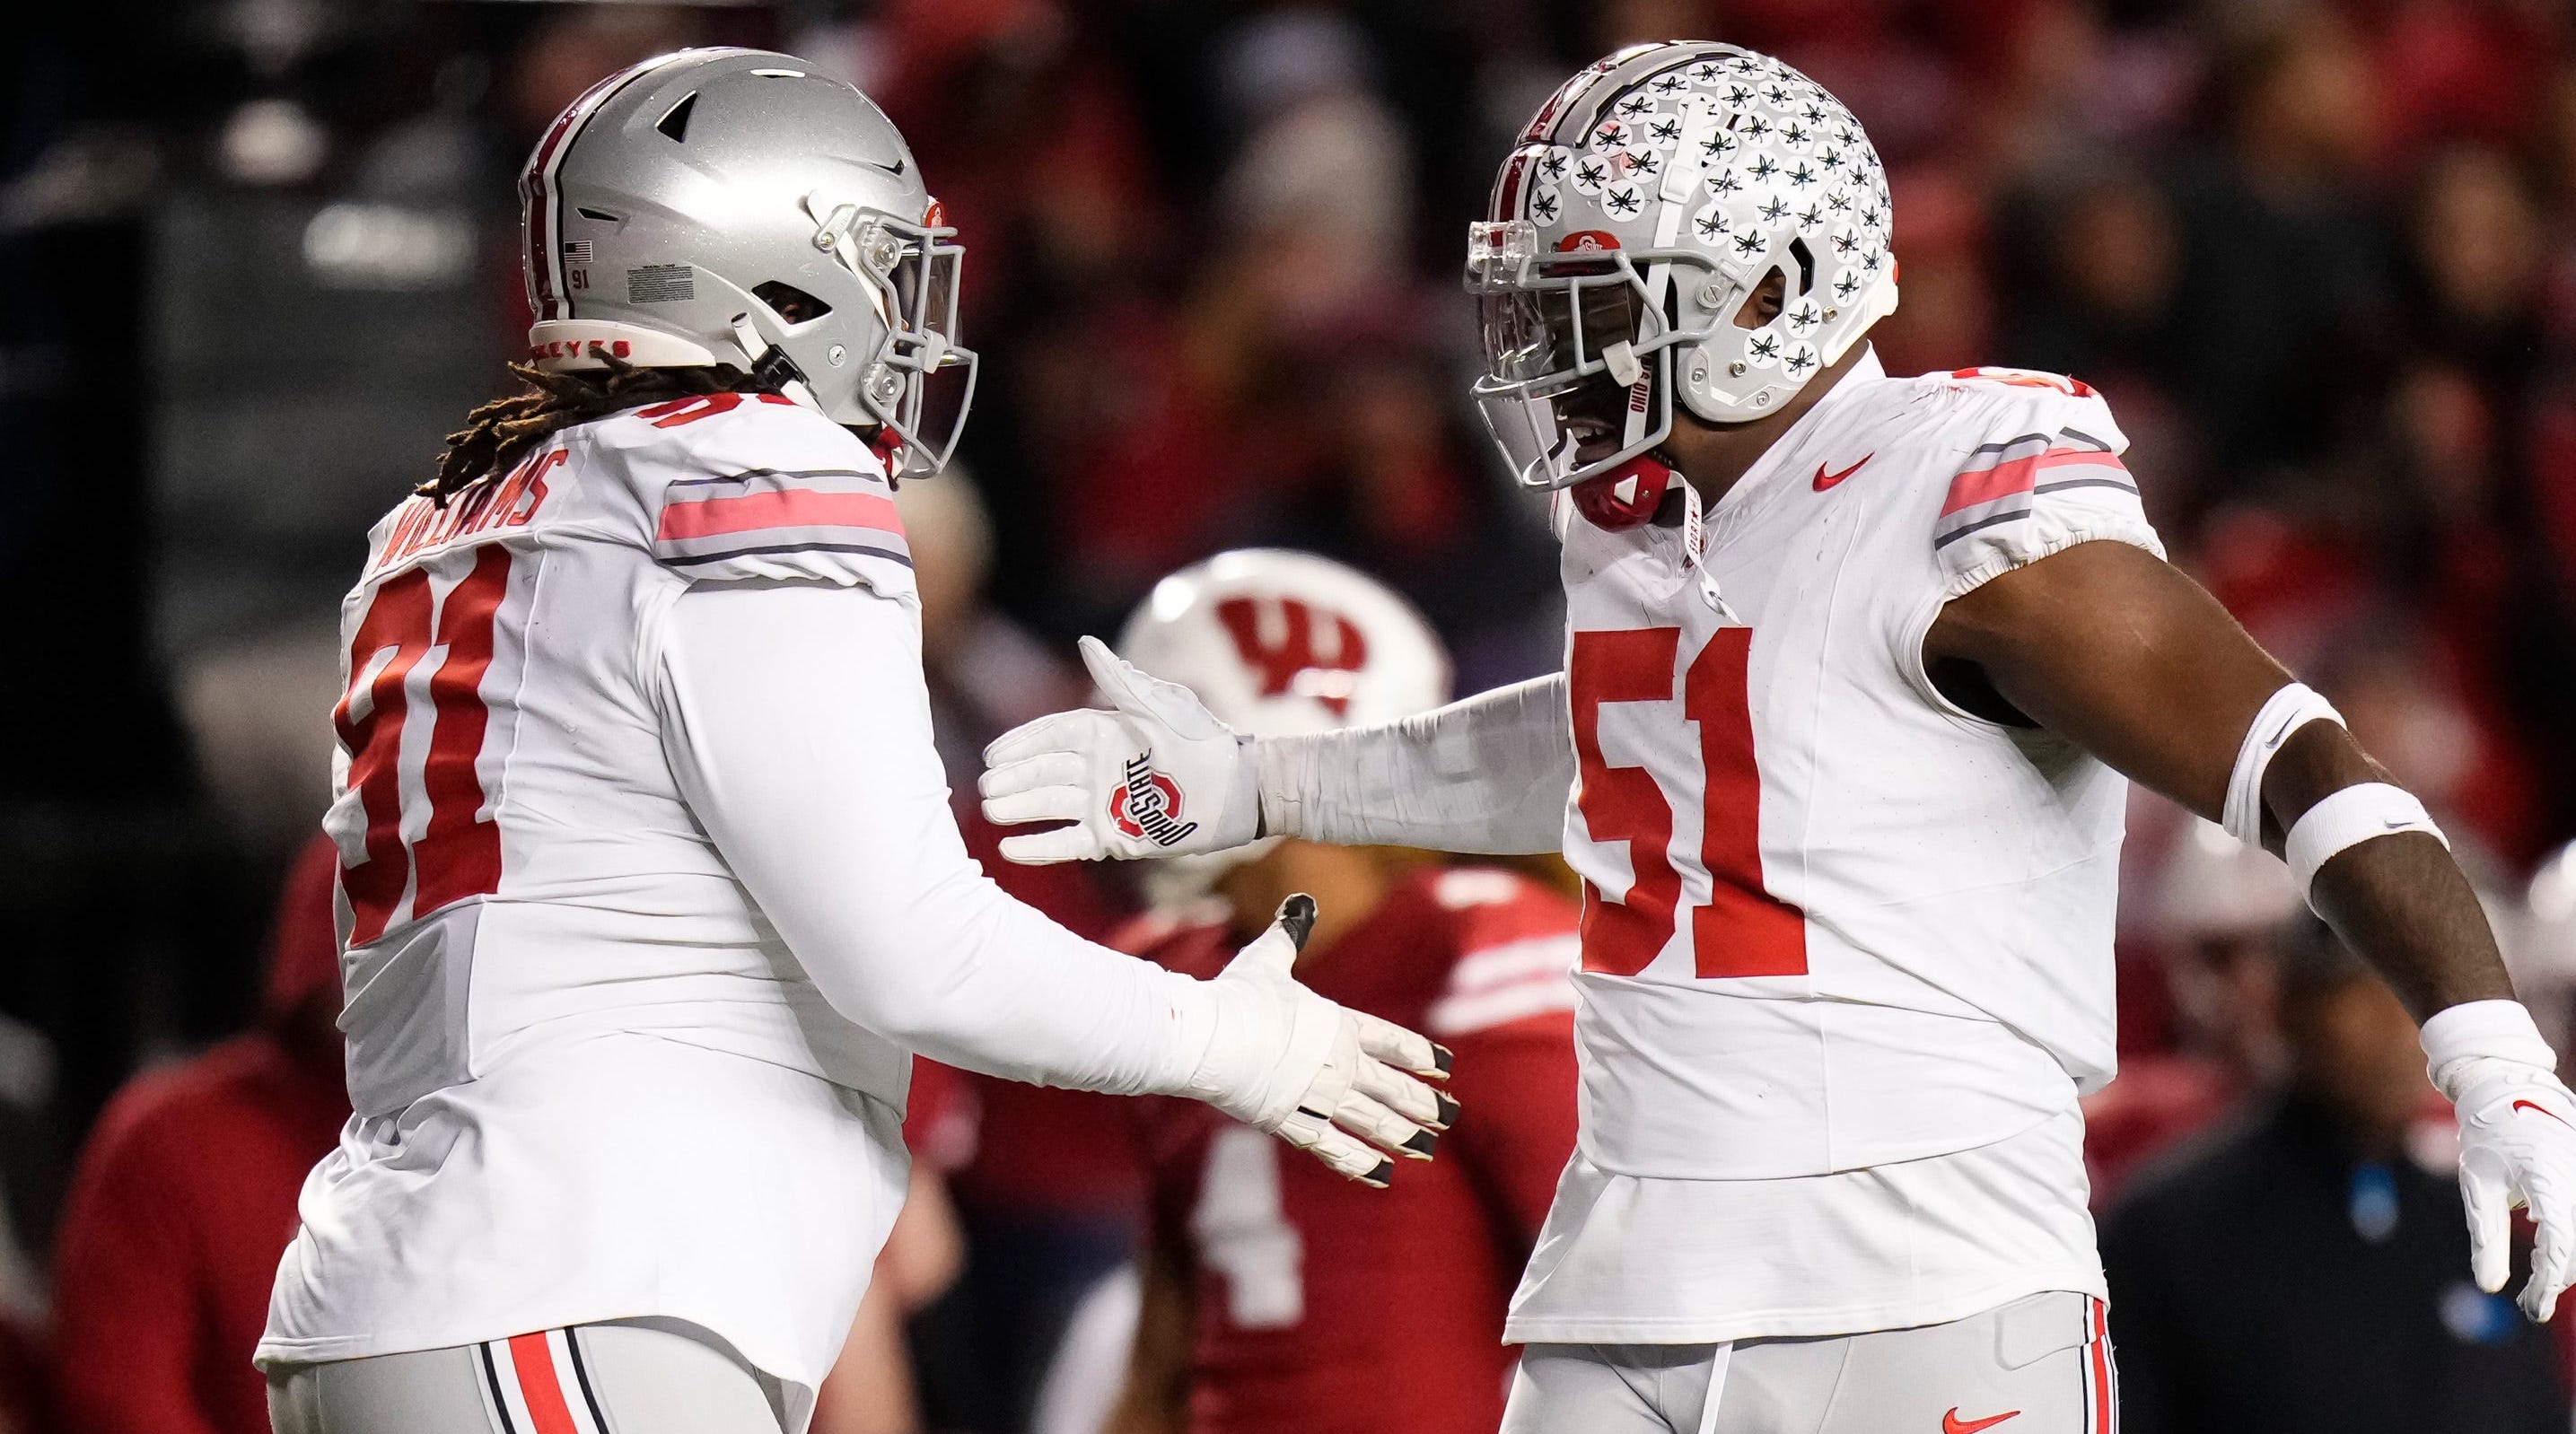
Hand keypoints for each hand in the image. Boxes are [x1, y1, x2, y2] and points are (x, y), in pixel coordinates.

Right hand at [980, 636, 1260, 863]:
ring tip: (991, 810)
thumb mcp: (1159, 707)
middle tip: (985, 787)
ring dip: (1022, 807)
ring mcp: (1106, 804)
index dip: (1021, 744)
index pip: (1053, 736)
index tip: (992, 754)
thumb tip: (1086, 642)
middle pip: (1046, 771)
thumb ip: (1119, 681)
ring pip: (1053, 805)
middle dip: (1015, 778)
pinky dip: (1041, 846)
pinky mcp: (1116, 838)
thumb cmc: (1205, 741)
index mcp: (1107, 734)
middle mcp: (1101, 769)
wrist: (1243, 791)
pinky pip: (1070, 842)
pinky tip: (1011, 848)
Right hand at [1191, 895, 1456, 1185]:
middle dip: (1422, 1103)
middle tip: (1449, 1115)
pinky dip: (1358, 1163)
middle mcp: (1337, 1063)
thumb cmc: (1236, 995)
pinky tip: (1382, 1175)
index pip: (1392, 1041)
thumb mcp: (1268, 960)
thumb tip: (1299, 902)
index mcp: (1338, 1024)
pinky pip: (1333, 1147)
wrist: (1207, 1037)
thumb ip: (1288, 936)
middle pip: (1391, 1086)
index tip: (1445, 1067)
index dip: (1420, 1054)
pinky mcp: (1290, 1122)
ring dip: (1401, 1135)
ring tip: (1427, 1147)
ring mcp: (1317, 1096)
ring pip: (1370, 1120)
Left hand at [2450, 1062, 2575, 1319]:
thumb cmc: (2488, 1138)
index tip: (2531, 1310)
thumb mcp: (2478, 1186)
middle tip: (2526, 1301)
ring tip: (2534, 1286)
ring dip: (2565, 1265)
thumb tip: (2489, 1286)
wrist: (2512, 1093)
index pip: (2559, 1245)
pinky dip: (2570, 1246)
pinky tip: (2551, 1260)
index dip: (2547, 1284)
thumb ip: (2486, 1237)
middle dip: (2555, 1280)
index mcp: (2548, 1180)